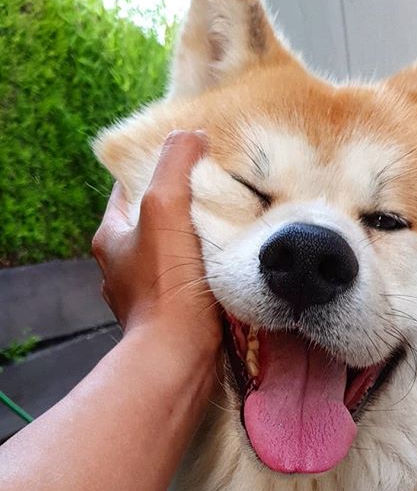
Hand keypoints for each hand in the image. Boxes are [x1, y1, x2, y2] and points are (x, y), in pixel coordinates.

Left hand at [92, 130, 220, 351]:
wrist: (180, 353)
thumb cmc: (169, 282)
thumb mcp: (166, 208)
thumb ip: (175, 166)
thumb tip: (191, 136)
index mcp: (113, 236)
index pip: (131, 188)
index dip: (158, 169)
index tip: (191, 161)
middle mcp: (123, 263)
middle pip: (155, 219)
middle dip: (183, 204)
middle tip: (217, 190)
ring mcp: (145, 291)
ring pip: (173, 250)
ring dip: (196, 237)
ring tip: (229, 221)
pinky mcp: (171, 312)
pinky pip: (187, 276)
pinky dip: (203, 266)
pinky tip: (228, 259)